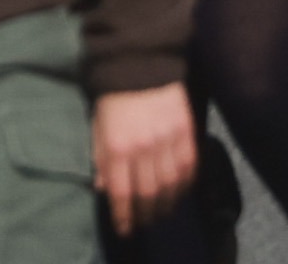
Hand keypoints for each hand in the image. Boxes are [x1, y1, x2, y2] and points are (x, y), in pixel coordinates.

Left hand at [94, 86, 201, 227]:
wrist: (142, 58)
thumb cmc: (113, 93)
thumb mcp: (98, 123)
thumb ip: (100, 156)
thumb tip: (102, 188)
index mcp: (117, 145)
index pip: (122, 192)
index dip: (123, 215)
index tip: (124, 229)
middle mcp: (144, 147)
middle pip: (149, 194)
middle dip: (146, 214)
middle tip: (144, 223)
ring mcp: (169, 140)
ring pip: (171, 186)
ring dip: (167, 205)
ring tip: (162, 212)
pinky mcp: (187, 132)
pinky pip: (190, 168)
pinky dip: (185, 186)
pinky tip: (179, 192)